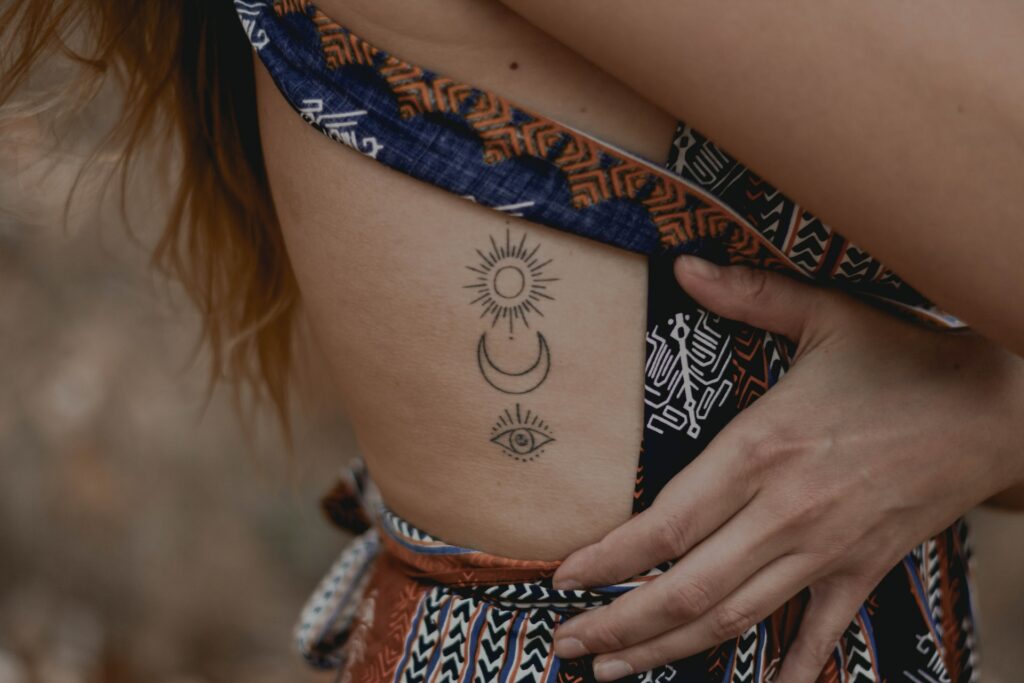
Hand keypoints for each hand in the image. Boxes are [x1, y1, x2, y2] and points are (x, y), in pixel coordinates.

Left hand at [550, 256, 1023, 681]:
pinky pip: (820, 634)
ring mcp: (826, 549)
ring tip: (615, 671)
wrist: (998, 405)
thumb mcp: (824, 314)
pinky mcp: (865, 569)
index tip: (564, 578)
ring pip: (735, 618)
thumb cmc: (905, 357)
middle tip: (566, 646)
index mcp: (762, 449)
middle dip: (620, 624)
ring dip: (670, 650)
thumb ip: (748, 294)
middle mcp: (785, 511)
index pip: (667, 523)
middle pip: (687, 588)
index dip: (610, 558)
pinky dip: (787, 669)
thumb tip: (682, 263)